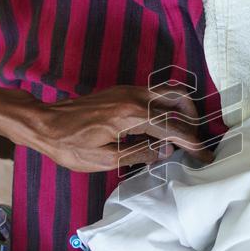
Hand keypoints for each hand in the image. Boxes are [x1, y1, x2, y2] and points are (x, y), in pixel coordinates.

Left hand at [7, 85, 214, 171]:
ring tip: (184, 134)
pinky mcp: (122, 91)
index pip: (173, 129)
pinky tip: (162, 128)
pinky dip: (167, 107)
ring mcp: (128, 91)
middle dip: (193, 121)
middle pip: (179, 99)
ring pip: (169, 92)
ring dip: (182, 110)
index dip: (193, 144)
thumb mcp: (105, 159)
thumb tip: (166, 151)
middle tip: (196, 142)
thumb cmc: (70, 146)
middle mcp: (135, 97)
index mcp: (132, 115)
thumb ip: (139, 153)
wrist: (43, 123)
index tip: (206, 157)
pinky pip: (155, 94)